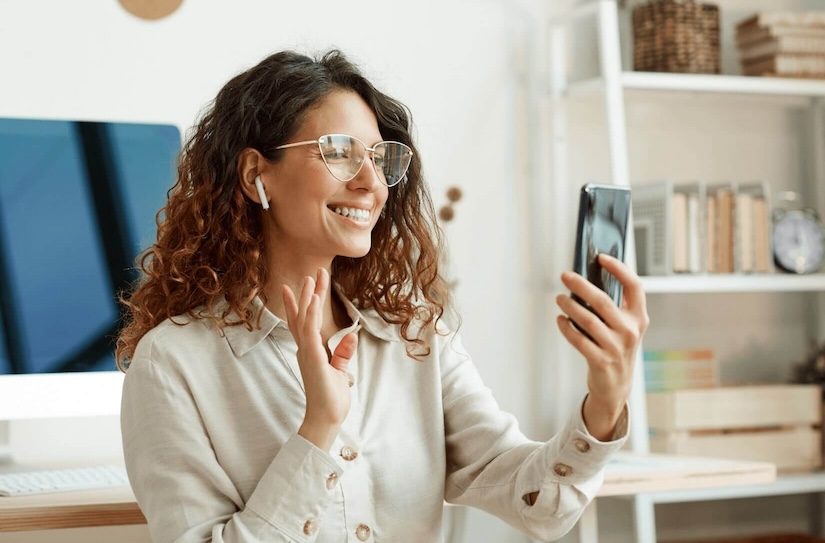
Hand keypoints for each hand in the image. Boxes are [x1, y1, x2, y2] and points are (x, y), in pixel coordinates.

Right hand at [282, 268, 357, 450]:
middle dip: (307, 294)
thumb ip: (343, 354)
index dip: (299, 305)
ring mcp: (307, 353)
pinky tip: (314, 300)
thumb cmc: (331, 399)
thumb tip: (351, 335)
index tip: (297, 287)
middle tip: (311, 273)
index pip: (303, 323)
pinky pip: (310, 331)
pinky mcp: (313, 358)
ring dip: (308, 298)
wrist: (325, 418)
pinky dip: (310, 314)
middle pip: (303, 316)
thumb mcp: (340, 372)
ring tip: (311, 278)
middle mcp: (305, 350)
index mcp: (311, 352)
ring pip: (304, 319)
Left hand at [556, 254, 648, 439]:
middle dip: (581, 285)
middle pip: (603, 301)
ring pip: (588, 320)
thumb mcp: (623, 327)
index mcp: (638, 318)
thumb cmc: (616, 349)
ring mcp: (616, 347)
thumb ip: (613, 307)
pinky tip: (560, 319)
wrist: (616, 386)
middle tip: (565, 275)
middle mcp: (630, 331)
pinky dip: (566, 327)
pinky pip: (578, 340)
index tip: (602, 257)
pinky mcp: (601, 361)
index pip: (634, 286)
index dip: (619, 269)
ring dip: (569, 306)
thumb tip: (587, 280)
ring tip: (559, 298)